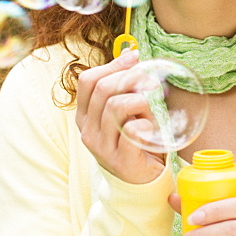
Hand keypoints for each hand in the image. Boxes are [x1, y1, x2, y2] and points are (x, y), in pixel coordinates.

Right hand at [75, 49, 165, 184]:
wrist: (140, 181)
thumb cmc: (133, 141)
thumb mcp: (125, 112)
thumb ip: (125, 88)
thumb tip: (131, 54)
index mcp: (84, 115)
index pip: (87, 81)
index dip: (111, 65)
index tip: (134, 57)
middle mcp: (87, 130)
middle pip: (102, 90)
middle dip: (129, 77)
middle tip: (151, 79)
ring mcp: (101, 147)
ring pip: (115, 107)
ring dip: (139, 100)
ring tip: (150, 106)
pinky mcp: (120, 160)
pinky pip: (131, 131)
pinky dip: (144, 123)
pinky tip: (149, 126)